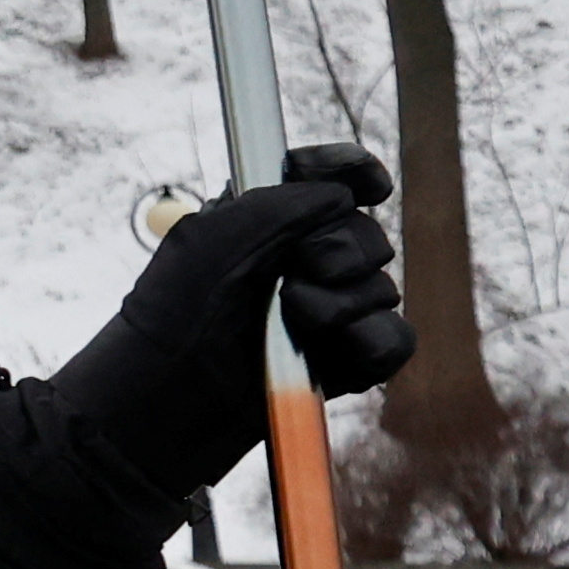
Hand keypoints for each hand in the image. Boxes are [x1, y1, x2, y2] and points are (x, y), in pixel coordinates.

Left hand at [56, 144, 410, 486]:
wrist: (173, 396)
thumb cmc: (178, 313)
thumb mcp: (215, 236)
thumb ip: (284, 201)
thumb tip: (345, 197)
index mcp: (266, 221)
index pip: (328, 179)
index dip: (353, 172)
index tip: (366, 184)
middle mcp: (301, 262)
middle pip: (367, 233)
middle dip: (340, 249)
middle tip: (293, 276)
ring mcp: (328, 312)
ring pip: (382, 288)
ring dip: (340, 304)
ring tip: (291, 321)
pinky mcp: (345, 360)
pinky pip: (395, 339)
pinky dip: (370, 343)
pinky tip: (332, 353)